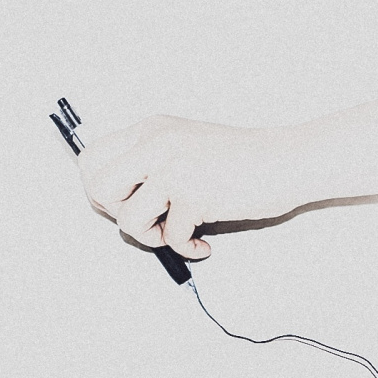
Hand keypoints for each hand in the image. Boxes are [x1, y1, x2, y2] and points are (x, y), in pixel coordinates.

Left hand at [79, 117, 308, 261]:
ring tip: (175, 231)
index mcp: (150, 130)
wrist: (286, 161)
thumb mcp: (184, 144)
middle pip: (98, 186)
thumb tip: (116, 200)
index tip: (122, 202)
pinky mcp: (194, 194)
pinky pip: (171, 236)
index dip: (98, 189)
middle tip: (145, 218)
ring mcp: (174, 167)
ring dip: (150, 235)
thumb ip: (149, 162)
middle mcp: (156, 144)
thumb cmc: (242, 159)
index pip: (91, 158)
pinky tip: (201, 242)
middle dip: (116, 213)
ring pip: (127, 218)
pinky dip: (186, 247)